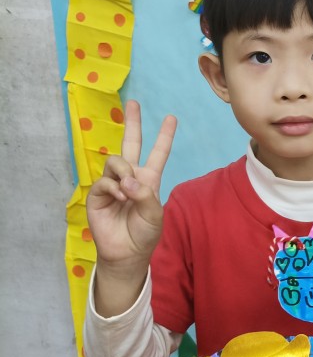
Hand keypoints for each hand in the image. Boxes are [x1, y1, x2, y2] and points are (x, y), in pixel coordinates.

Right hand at [86, 100, 176, 269]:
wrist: (128, 252)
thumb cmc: (144, 233)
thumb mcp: (154, 213)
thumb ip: (145, 194)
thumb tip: (127, 180)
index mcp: (149, 180)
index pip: (158, 154)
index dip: (165, 136)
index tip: (171, 118)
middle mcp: (130, 177)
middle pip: (131, 144)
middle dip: (133, 123)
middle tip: (134, 103)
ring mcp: (112, 184)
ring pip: (115, 160)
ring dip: (123, 172)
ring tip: (128, 190)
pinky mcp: (97, 194)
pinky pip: (104, 180)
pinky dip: (113, 187)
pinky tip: (120, 197)